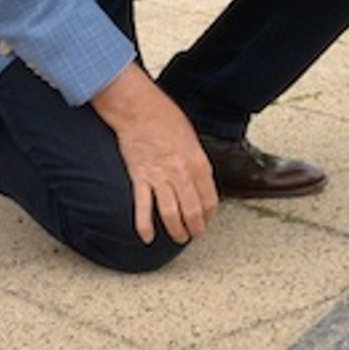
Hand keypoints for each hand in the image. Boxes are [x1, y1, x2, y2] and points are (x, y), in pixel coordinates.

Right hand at [91, 64, 217, 244]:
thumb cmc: (167, 120)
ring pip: (171, 213)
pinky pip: (143, 207)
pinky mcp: (140, 178)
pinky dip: (144, 226)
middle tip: (195, 234)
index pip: (209, 198)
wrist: (140, 110)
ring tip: (179, 239)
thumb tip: (199, 182)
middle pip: (192, 210)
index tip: (207, 220)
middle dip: (195, 227)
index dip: (209, 214)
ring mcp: (160, 177)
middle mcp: (182, 173)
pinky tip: (148, 238)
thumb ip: (196, 163)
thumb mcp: (192, 140)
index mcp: (198, 163)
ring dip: (176, 230)